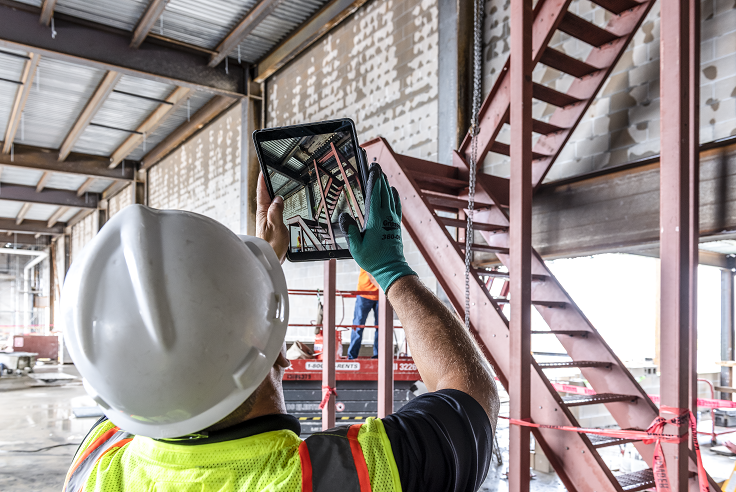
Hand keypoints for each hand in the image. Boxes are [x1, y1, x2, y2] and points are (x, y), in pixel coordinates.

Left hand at [256, 173, 287, 262]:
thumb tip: (278, 198)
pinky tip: (280, 204)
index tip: (263, 169)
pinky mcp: (271, 226)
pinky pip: (274, 210)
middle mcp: (264, 215)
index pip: (262, 192)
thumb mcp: (276, 226)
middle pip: (265, 195)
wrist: (271, 259)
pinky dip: (277, 204)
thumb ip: (276, 211)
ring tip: (275, 184)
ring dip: (272, 193)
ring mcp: (267, 220)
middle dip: (267, 184)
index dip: (263, 180)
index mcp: (263, 212)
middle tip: (269, 173)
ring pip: (270, 203)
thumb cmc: (272, 246)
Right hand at [339, 163, 415, 291]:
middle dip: (380, 177)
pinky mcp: (396, 224)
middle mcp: (387, 216)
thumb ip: (350, 230)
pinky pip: (396, 204)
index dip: (373, 179)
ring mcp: (393, 219)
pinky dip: (393, 194)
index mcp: (376, 219)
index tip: (373, 167)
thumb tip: (344, 216)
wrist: (392, 268)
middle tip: (376, 165)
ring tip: (382, 174)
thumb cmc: (373, 259)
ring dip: (386, 184)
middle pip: (384, 191)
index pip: (375, 193)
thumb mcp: (356, 247)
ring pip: (391, 196)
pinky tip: (392, 190)